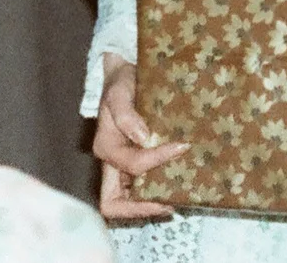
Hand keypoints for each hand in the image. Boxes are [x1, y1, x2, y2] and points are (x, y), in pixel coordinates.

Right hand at [92, 54, 188, 220]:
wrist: (125, 78)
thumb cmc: (120, 84)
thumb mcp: (119, 92)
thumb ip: (125, 114)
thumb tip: (143, 138)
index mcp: (105, 147)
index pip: (133, 166)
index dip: (153, 163)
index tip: (179, 148)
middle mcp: (112, 163)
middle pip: (116, 203)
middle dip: (143, 207)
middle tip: (172, 202)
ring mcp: (123, 167)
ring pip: (131, 200)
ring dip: (154, 202)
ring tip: (181, 194)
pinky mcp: (135, 165)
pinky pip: (143, 188)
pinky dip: (160, 191)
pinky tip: (179, 183)